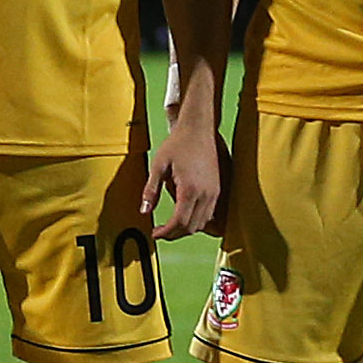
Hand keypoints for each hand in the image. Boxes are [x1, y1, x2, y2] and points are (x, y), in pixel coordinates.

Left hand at [146, 99, 227, 241]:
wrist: (199, 129)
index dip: (167, 232)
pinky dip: (197, 220)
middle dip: (175, 233)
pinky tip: (185, 214)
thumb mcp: (158, 166)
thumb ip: (151, 190)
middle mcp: (207, 194)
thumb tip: (144, 211)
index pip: (180, 222)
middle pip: (192, 227)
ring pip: (203, 223)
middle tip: (160, 231)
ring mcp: (215, 192)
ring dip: (186, 228)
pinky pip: (210, 214)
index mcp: (190, 189)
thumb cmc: (178, 144)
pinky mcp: (218, 190)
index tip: (155, 234)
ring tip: (170, 225)